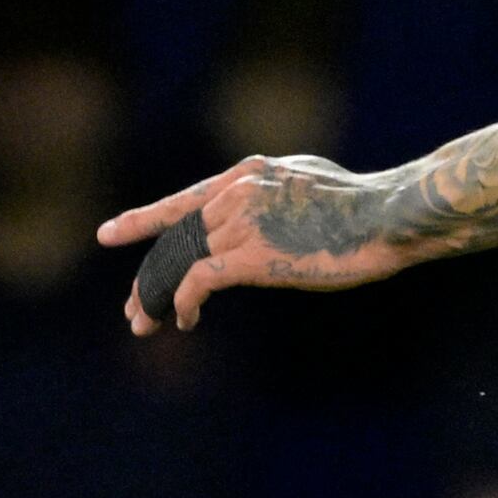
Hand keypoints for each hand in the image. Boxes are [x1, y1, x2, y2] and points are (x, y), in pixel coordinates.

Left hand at [97, 154, 415, 331]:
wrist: (387, 216)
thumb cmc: (364, 209)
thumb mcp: (310, 185)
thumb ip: (277, 198)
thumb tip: (269, 220)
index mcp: (248, 174)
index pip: (183, 202)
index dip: (143, 219)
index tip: (111, 232)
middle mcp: (236, 192)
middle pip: (174, 238)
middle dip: (148, 276)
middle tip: (132, 310)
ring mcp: (240, 221)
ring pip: (178, 261)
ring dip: (157, 296)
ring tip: (145, 323)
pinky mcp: (250, 255)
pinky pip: (197, 280)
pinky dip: (182, 302)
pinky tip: (184, 321)